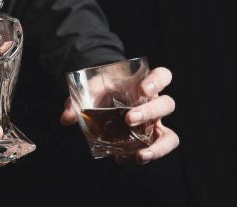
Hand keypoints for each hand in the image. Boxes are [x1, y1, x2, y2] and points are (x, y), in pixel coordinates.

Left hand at [60, 66, 178, 164]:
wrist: (102, 101)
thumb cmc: (100, 91)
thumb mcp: (88, 91)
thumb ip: (76, 101)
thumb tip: (66, 118)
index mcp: (143, 84)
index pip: (162, 76)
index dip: (157, 82)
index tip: (142, 90)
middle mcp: (154, 103)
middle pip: (167, 104)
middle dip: (150, 112)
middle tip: (129, 119)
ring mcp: (155, 124)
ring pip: (170, 136)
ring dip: (158, 147)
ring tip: (140, 155)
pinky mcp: (150, 140)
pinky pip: (156, 151)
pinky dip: (144, 157)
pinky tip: (124, 159)